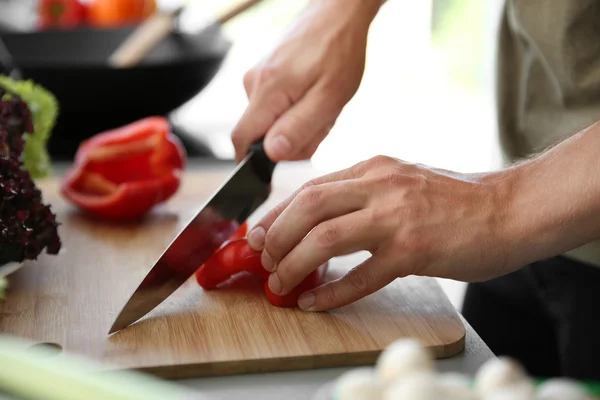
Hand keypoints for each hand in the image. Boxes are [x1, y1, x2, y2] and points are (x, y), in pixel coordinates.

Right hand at [231, 0, 382, 162]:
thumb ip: (299, 128)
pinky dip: (296, 111)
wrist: (337, 14)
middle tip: (322, 124)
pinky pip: (274, 108)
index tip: (272, 174)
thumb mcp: (329, 97)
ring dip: (297, 125)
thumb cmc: (339, 53)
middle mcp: (252, 84)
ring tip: (322, 105)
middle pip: (259, 136)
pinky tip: (315, 96)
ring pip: (269, 123)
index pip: (242, 140)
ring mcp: (256, 78)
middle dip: (290, 140)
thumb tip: (271, 154)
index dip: (253, 164)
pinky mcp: (264, 76)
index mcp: (267, 90)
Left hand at [246, 155, 517, 310]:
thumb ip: (364, 194)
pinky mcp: (414, 250)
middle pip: (309, 206)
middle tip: (264, 260)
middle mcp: (380, 186)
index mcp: (374, 168)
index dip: (278, 213)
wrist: (510, 208)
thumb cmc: (457, 200)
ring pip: (325, 238)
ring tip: (281, 283)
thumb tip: (322, 220)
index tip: (259, 234)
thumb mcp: (402, 181)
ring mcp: (396, 217)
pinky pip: (362, 276)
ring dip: (295, 263)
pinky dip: (333, 292)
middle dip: (277, 236)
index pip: (310, 187)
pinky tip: (316, 303)